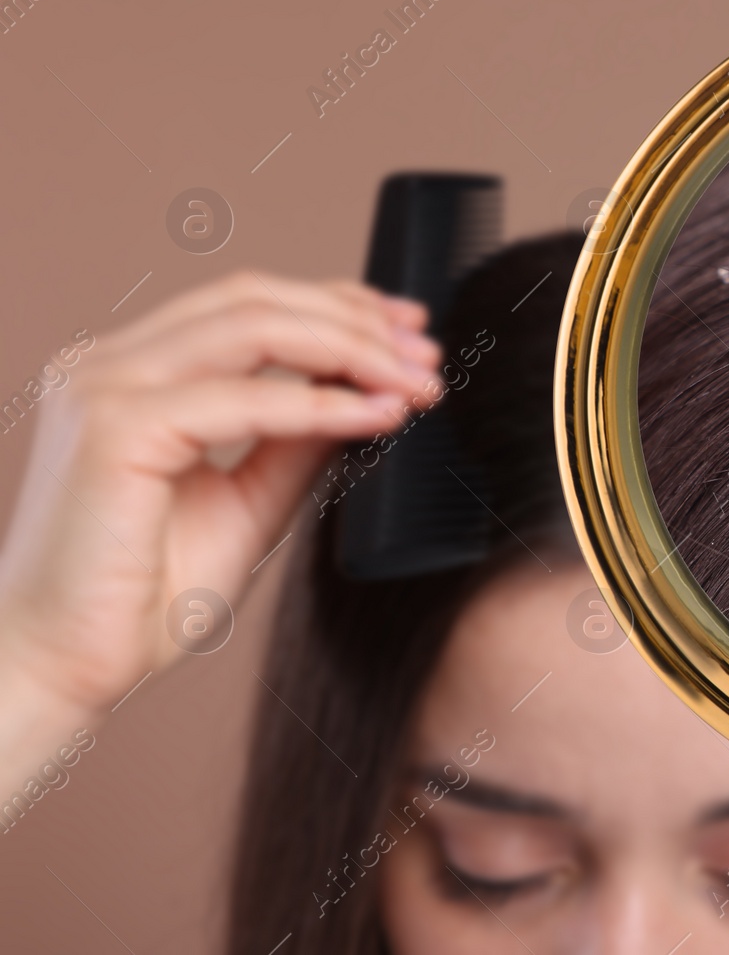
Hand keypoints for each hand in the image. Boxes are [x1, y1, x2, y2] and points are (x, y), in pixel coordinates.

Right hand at [0, 269, 440, 764]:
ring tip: (416, 381)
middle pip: (255, 300)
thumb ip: (294, 444)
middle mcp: (109, 365)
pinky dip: (320, 403)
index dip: (337, 305)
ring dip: (351, 350)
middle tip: (429, 355)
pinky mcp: (113, 428)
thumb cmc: (138, 598)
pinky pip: (243, 398)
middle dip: (357, 321)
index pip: (247, 305)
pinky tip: (376, 416)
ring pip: (253, 327)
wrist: (61, 666)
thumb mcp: (245, 503)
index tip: (409, 330)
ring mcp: (103, 388)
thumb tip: (362, 394)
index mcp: (132, 373)